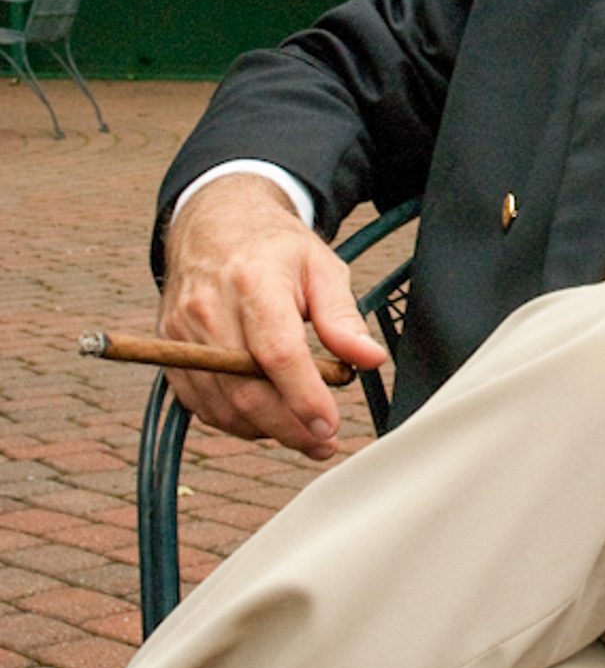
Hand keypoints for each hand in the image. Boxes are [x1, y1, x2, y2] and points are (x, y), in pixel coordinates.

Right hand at [160, 175, 388, 459]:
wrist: (215, 224)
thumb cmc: (275, 248)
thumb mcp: (321, 267)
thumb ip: (343, 318)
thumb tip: (370, 360)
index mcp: (253, 281)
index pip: (277, 353)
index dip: (304, 397)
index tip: (330, 426)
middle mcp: (210, 309)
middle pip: (246, 389)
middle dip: (289, 428)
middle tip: (323, 442)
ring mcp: (183, 332)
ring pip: (221, 405)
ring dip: (265, 430)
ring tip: (302, 432)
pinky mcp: (170, 348)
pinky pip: (200, 404)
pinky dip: (234, 420)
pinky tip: (266, 418)